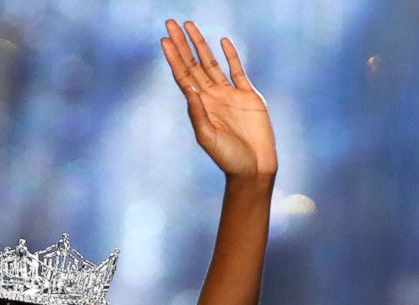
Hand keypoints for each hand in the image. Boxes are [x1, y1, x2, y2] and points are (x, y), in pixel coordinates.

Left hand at [160, 19, 276, 177]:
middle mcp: (212, 97)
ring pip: (212, 63)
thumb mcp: (208, 137)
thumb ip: (198, 114)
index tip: (164, 40)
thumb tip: (189, 89)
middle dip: (182, 44)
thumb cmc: (228, 158)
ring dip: (201, 44)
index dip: (174, 58)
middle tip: (170, 23)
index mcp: (200, 106)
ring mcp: (230, 94)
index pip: (183, 76)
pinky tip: (223, 41)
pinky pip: (238, 71)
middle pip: (193, 64)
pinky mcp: (249, 96)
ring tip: (191, 26)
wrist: (254, 168)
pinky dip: (231, 56)